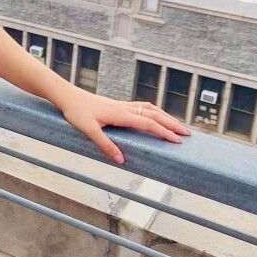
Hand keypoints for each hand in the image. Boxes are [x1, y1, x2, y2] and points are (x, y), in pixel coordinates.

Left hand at [60, 93, 191, 164]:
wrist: (68, 96)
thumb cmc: (76, 112)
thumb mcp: (88, 130)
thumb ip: (105, 145)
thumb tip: (121, 160)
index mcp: (121, 115)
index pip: (149, 123)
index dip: (164, 132)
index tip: (178, 141)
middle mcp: (125, 108)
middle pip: (155, 114)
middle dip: (173, 124)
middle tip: (188, 134)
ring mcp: (122, 105)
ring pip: (150, 108)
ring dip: (166, 116)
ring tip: (178, 126)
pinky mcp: (118, 105)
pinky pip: (142, 106)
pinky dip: (154, 111)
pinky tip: (156, 116)